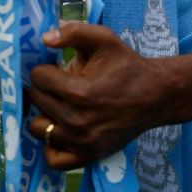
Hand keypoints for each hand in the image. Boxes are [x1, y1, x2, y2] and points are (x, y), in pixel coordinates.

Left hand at [28, 22, 168, 169]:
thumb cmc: (127, 65)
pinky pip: (53, 159)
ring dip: (44, 114)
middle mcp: (77, 121)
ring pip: (38, 129)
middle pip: (36, 101)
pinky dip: (51, 144)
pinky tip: (60, 128)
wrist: (155, 96)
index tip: (55, 69)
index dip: (45, 69)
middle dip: (44, 88)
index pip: (38, 78)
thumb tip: (44, 38)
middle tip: (57, 84)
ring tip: (58, 104)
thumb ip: (73, 32)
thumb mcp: (103, 39)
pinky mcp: (88, 156)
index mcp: (79, 92)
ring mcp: (82, 143)